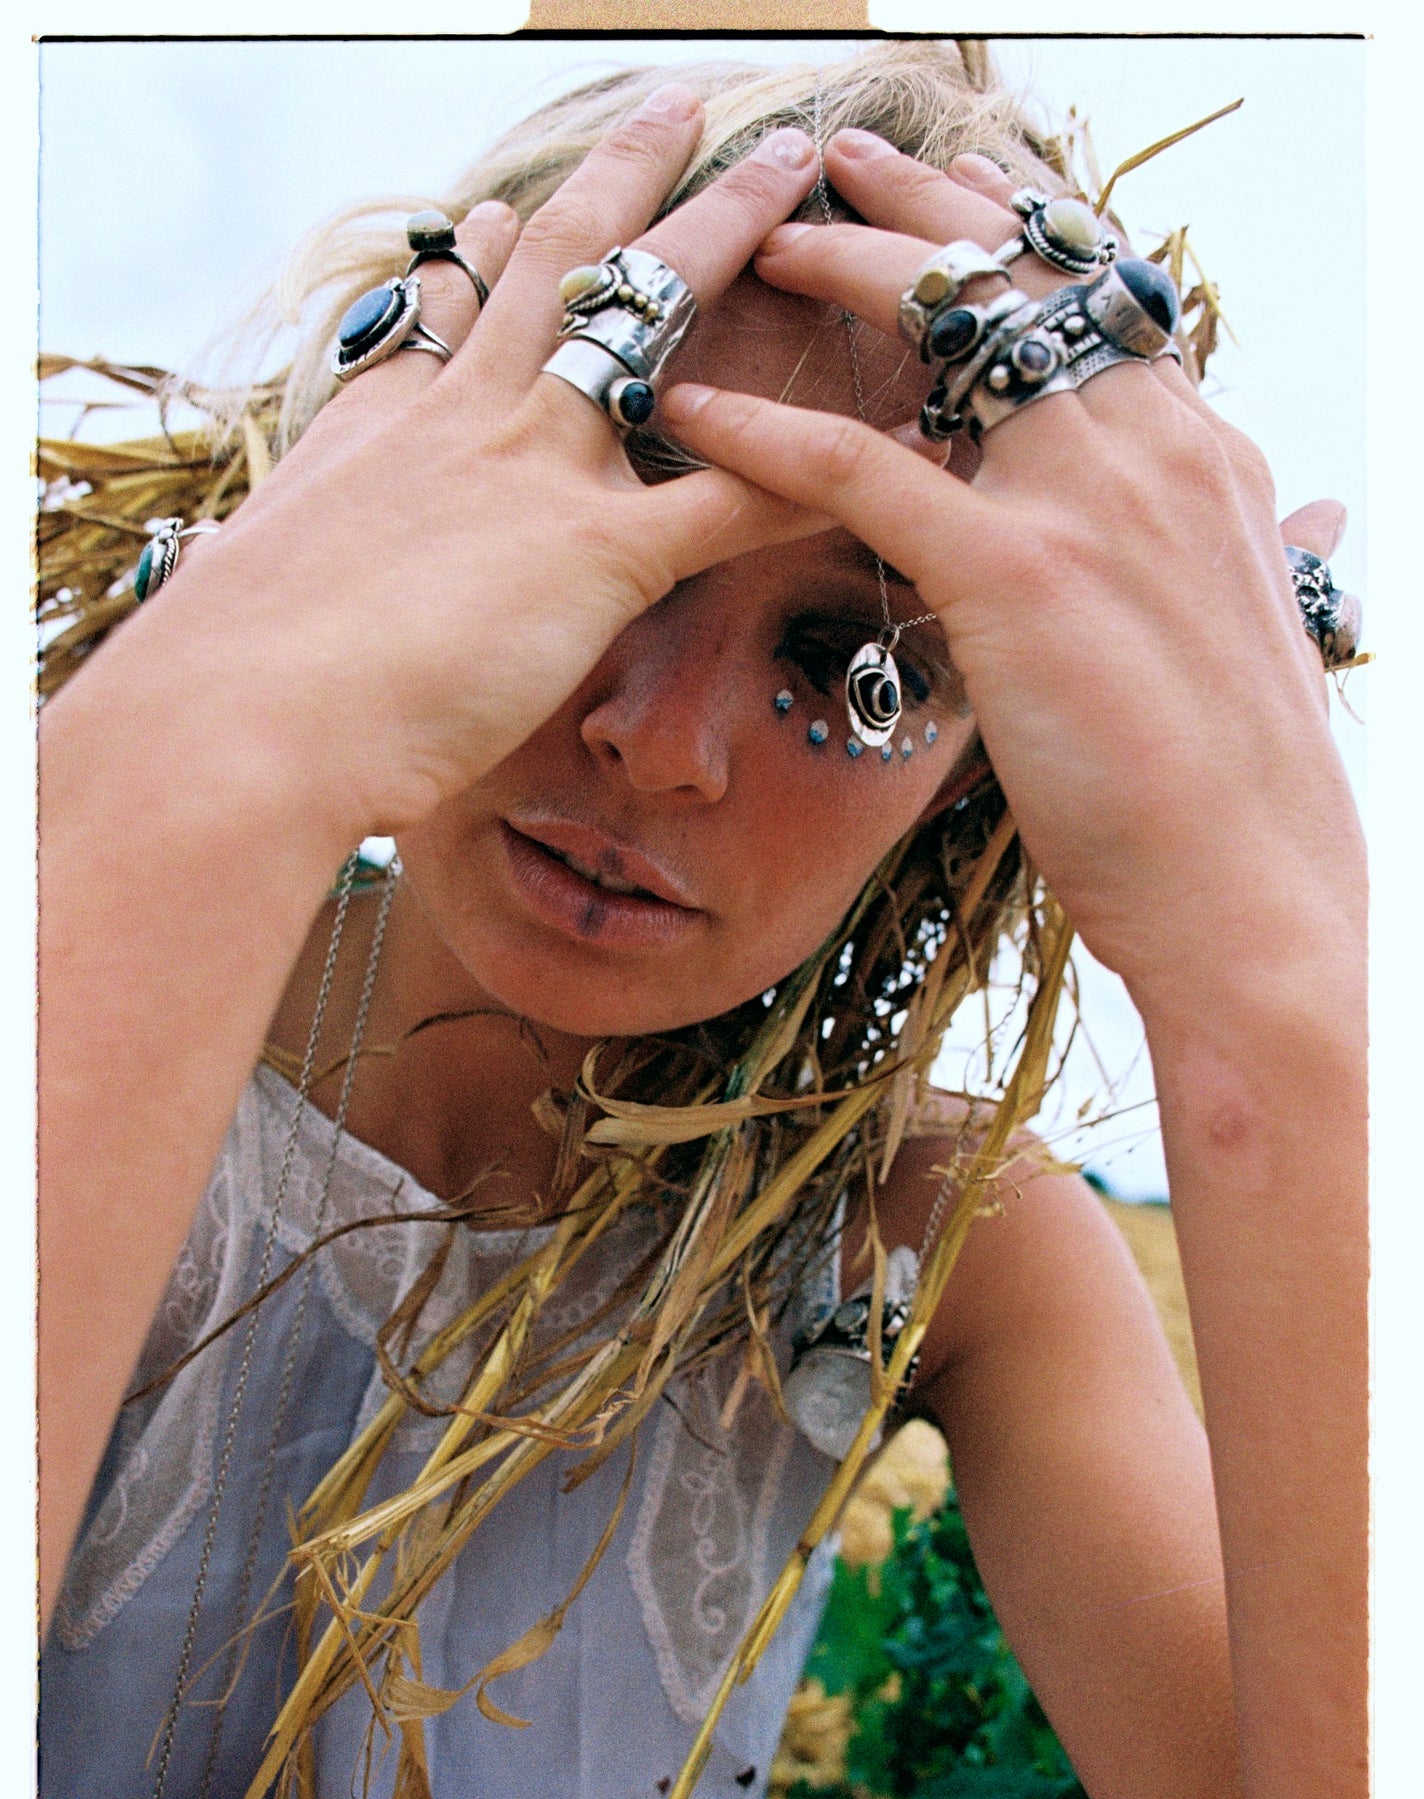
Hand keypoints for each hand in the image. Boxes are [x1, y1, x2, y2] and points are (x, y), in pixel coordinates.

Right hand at [92, 87, 824, 838]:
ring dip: (729, 235)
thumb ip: (281, 558)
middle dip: (631, 175)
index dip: (493, 247)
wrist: (246, 717)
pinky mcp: (594, 555)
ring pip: (650, 318)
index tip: (512, 200)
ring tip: (795, 175)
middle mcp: (467, 416)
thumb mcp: (258, 584)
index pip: (456, 309)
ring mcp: (535, 469)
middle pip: (561, 262)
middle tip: (686, 106)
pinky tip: (878, 440)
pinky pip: (730, 497)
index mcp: (388, 423)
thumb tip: (242, 568)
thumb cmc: (239, 678)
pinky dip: (811, 468)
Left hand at [662, 134, 1363, 1011]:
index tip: (950, 194)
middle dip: (922, 206)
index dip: (1017, 235)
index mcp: (1204, 454)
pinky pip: (865, 469)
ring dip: (840, 271)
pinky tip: (695, 412)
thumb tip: (1307, 515)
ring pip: (948, 331)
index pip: (1100, 299)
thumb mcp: (1261, 628)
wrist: (1252, 889)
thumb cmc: (1240, 784)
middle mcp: (1155, 447)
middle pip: (1024, 276)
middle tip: (834, 167)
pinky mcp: (1019, 573)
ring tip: (756, 244)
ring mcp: (1090, 500)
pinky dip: (767, 434)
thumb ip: (1258, 547)